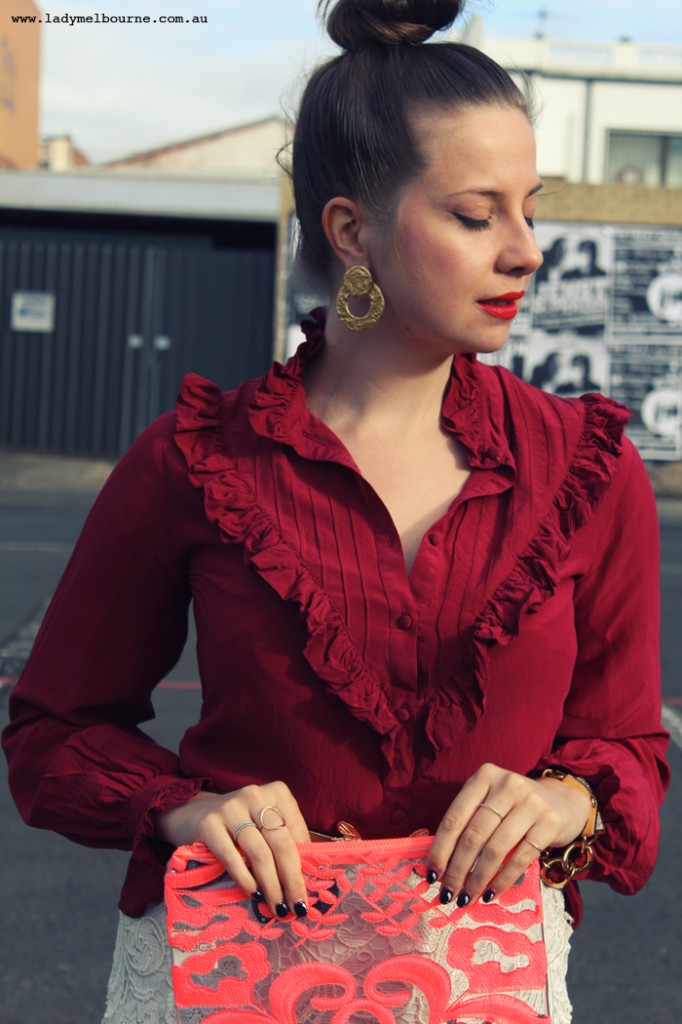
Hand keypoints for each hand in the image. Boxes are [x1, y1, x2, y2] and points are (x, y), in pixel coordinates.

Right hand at [153, 781, 309, 917]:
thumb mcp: (264, 823)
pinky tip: (254, 894)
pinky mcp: (209, 824)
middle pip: (281, 843)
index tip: (309, 890)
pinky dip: (245, 879)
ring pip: (259, 853)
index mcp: (277, 792)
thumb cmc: (239, 824)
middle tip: (298, 906)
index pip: (298, 832)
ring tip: (277, 907)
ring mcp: (231, 808)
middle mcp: (255, 795)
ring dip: (271, 885)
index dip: (306, 863)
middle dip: (292, 879)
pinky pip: (232, 857)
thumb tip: (307, 880)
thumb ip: (284, 843)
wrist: (192, 814)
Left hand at [426, 763, 591, 906]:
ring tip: (466, 898)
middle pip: (473, 835)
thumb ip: (467, 824)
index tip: (431, 874)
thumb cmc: (515, 808)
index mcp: (484, 776)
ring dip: (477, 879)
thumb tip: (438, 864)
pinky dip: (502, 880)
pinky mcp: (550, 822)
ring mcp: (530, 802)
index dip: (440, 849)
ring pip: (495, 849)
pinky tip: (490, 893)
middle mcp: (507, 784)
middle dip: (457, 869)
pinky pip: (520, 858)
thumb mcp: (490, 804)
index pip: (455, 818)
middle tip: (447, 893)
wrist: (562, 802)